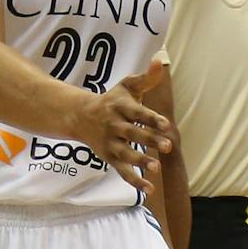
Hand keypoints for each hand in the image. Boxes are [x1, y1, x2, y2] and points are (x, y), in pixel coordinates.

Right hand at [60, 60, 173, 193]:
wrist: (79, 116)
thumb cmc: (112, 100)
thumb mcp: (126, 86)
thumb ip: (146, 78)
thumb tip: (160, 60)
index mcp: (121, 107)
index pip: (138, 113)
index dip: (152, 119)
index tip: (167, 124)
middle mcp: (115, 125)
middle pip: (133, 133)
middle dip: (149, 140)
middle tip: (168, 146)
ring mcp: (111, 143)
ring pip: (126, 154)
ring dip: (140, 161)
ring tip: (156, 168)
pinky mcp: (109, 157)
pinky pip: (122, 171)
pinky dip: (134, 180)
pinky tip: (150, 188)